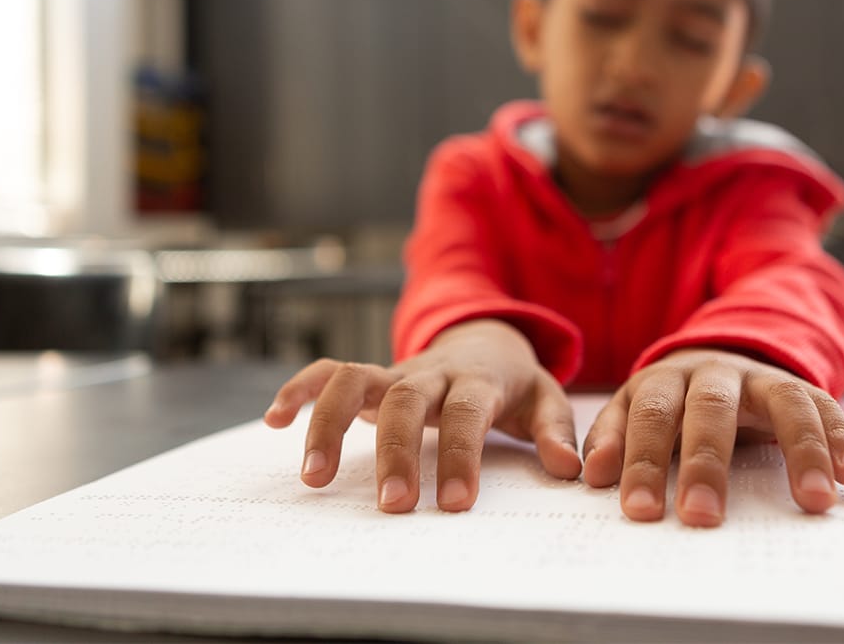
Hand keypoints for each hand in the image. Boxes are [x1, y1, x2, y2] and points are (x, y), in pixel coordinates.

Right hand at [264, 319, 580, 512]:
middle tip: (393, 507)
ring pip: (354, 378)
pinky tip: (273, 419)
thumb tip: (569, 469)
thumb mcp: (545, 400)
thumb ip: (555, 431)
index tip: (455, 505)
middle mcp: (432, 372)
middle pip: (405, 399)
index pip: (467, 414)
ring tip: (313, 478)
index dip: (460, 455)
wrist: (487, 337)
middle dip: (394, 451)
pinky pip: (329, 370)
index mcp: (479, 380)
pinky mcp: (373, 376)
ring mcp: (397, 371)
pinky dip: (299, 388)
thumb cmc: (514, 382)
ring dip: (328, 421)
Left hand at [582, 349, 843, 526]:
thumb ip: (610, 438)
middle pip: (710, 410)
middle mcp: (713, 373)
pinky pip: (825, 405)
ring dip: (801, 449)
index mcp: (664, 379)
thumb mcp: (630, 411)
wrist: (713, 359)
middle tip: (701, 516)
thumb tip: (592, 475)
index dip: (642, 461)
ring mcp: (760, 377)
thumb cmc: (667, 402)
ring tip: (814, 501)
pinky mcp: (799, 386)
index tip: (640, 511)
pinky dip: (840, 437)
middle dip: (706, 464)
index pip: (651, 416)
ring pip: (783, 402)